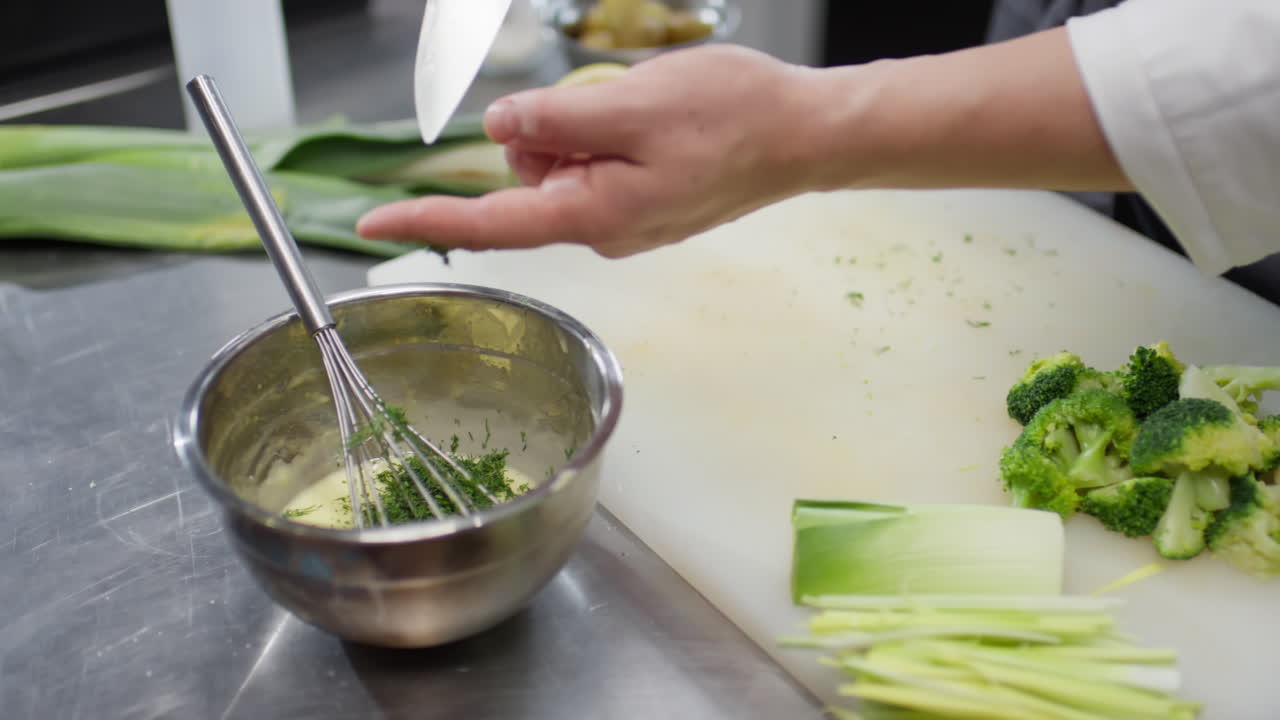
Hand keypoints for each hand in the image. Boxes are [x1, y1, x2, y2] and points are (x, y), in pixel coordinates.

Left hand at [356, 45, 818, 257]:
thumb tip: (499, 126)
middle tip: (601, 104)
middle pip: (526, 181)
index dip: (427, 220)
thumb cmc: (734, 121)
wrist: (804, 136)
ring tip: (640, 110)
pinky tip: (648, 121)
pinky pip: (593, 167)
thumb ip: (557, 120)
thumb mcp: (633, 106)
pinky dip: (600, 137)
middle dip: (540, 134)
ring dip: (576, 130)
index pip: (490, 225)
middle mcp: (602, 229)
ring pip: (559, 169)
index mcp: (594, 214)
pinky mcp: (641, 203)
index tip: (373, 222)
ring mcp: (624, 219)